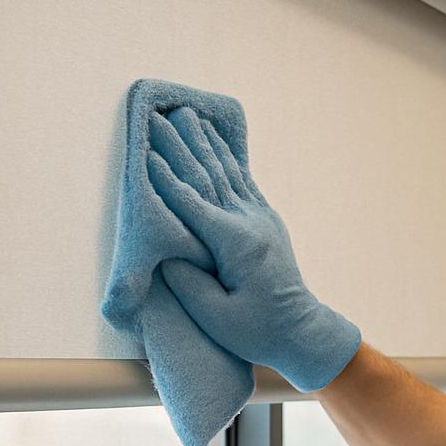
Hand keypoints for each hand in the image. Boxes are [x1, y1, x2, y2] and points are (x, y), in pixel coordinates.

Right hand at [146, 107, 360, 391]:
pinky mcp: (265, 220)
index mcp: (237, 244)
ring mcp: (262, 218)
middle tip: (158, 115)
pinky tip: (216, 139)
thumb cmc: (257, 332)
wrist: (301, 332)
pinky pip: (242, 180)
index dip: (165, 177)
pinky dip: (227, 157)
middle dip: (181, 145)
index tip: (143, 150)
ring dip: (203, 142)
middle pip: (208, 177)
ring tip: (186, 114)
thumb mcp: (216, 317)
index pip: (192, 203)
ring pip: (226, 171)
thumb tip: (165, 250)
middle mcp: (251, 223)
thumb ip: (188, 281)